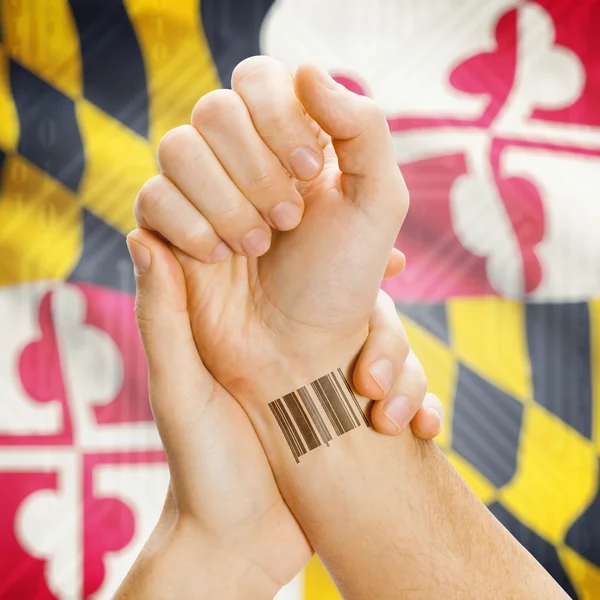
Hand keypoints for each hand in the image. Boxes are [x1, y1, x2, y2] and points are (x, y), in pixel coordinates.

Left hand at [123, 229, 442, 591]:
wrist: (236, 546)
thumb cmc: (200, 467)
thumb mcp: (179, 389)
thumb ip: (163, 319)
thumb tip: (141, 236)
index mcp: (256, 332)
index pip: (302, 274)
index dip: (337, 253)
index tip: (381, 254)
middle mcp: (299, 350)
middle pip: (363, 311)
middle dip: (386, 333)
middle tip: (374, 373)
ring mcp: (331, 384)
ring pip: (391, 353)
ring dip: (408, 377)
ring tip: (392, 418)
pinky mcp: (352, 418)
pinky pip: (403, 398)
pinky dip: (422, 409)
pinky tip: (423, 431)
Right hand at [134, 56, 422, 428]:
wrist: (302, 351)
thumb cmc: (344, 281)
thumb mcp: (378, 202)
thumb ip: (362, 126)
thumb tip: (304, 69)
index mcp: (290, 140)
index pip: (260, 78)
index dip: (278, 117)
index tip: (311, 173)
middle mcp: (241, 160)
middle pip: (214, 110)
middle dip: (254, 170)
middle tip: (287, 221)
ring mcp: (200, 193)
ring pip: (176, 149)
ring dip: (224, 202)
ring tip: (256, 247)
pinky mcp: (168, 229)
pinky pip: (152, 198)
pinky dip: (191, 228)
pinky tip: (221, 258)